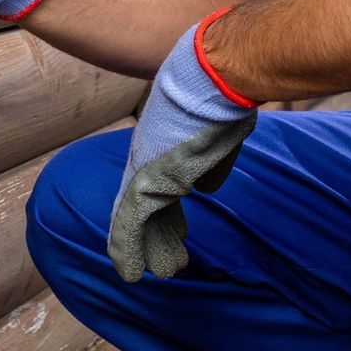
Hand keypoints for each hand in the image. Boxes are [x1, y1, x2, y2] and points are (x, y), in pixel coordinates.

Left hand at [107, 10, 257, 281]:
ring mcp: (144, 171)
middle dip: (162, 236)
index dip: (169, 213)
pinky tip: (129, 271)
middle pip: (153, 206)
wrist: (212, 78)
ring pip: (143, 221)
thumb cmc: (222, 98)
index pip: (162, 187)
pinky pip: (129, 222)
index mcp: (166, 148)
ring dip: (151, 248)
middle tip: (171, 263)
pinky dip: (128, 249)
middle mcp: (149, 160)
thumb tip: (207, 189)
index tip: (179, 233)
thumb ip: (213, 165)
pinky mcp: (142, 182)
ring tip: (163, 272)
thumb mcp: (219, 137)